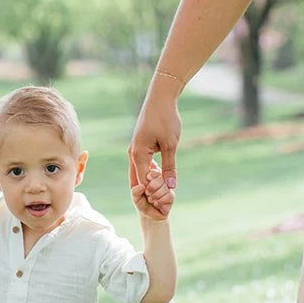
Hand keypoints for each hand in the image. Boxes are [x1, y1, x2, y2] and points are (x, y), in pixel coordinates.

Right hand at [128, 82, 180, 211]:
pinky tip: (158, 179)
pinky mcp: (140, 144)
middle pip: (136, 180)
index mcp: (137, 154)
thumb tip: (170, 186)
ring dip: (148, 183)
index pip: (141, 183)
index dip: (152, 194)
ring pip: (138, 172)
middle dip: (147, 192)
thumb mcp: (170, 145)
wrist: (161, 97)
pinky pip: (141, 164)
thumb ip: (169, 166)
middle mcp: (132, 153)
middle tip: (160, 204)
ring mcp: (134, 148)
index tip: (163, 203)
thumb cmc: (166, 119)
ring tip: (160, 195)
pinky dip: (148, 173)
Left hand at [132, 165, 173, 221]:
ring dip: (155, 196)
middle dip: (152, 187)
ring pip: (164, 187)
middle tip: (147, 193)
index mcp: (151, 175)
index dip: (152, 173)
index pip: (154, 168)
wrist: (148, 215)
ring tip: (151, 200)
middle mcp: (160, 179)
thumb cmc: (141, 202)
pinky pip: (169, 195)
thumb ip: (135, 191)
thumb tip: (142, 186)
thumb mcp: (135, 197)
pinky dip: (160, 201)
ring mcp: (167, 187)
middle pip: (160, 178)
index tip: (147, 179)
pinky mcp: (171, 195)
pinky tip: (156, 204)